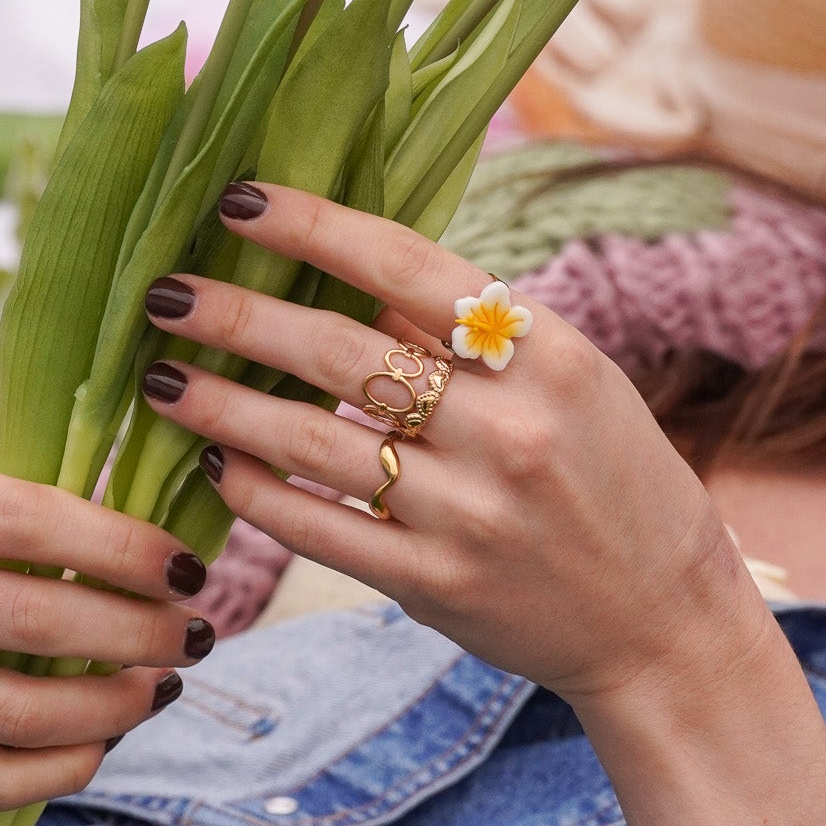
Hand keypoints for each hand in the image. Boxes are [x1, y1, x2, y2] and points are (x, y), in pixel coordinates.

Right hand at [0, 453, 214, 806]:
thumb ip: (2, 512)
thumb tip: (141, 549)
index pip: (24, 521)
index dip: (120, 545)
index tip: (184, 564)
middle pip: (31, 620)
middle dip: (139, 630)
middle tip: (194, 628)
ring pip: (14, 712)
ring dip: (114, 705)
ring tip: (163, 682)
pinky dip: (59, 770)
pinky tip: (102, 742)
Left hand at [144, 185, 825, 825]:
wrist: (664, 623)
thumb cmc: (611, 481)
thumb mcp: (571, 382)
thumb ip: (470, 331)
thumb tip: (345, 263)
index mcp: (548, 353)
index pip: (406, 263)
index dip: (312, 226)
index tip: (237, 202)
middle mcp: (508, 427)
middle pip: (339, 350)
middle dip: (234, 316)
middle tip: (164, 294)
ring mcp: (467, 512)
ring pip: (308, 441)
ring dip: (219, 405)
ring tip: (160, 378)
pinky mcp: (433, 586)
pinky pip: (315, 528)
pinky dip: (252, 494)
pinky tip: (212, 468)